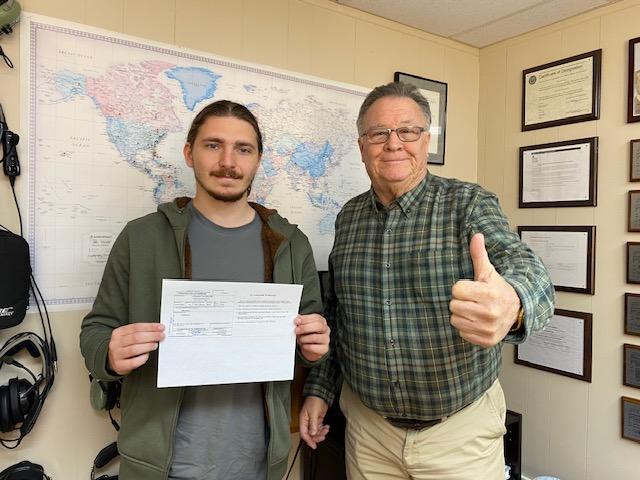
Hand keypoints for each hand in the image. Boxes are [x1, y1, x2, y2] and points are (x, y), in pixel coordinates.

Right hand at [108, 322, 164, 374]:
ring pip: (134, 349)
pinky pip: (133, 362)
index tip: (160, 327)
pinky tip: (147, 355)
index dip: (150, 327)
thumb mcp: (127, 337)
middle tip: (161, 336)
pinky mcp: (120, 365)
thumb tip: (157, 330)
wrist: (112, 361)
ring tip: (155, 345)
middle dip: (151, 336)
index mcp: (118, 333)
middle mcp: (116, 343)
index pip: (136, 327)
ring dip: (148, 346)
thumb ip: (139, 333)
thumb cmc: (123, 347)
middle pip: (136, 337)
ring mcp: (117, 354)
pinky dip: (142, 358)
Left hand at [295, 313, 329, 361]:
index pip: (316, 317)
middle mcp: (325, 329)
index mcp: (321, 321)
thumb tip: (297, 319)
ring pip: (315, 337)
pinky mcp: (324, 349)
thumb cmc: (307, 336)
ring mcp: (326, 339)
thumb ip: (301, 323)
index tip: (297, 321)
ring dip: (304, 338)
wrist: (310, 350)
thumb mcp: (303, 328)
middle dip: (305, 328)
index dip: (306, 319)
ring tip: (300, 339)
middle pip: (318, 326)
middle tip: (296, 330)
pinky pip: (313, 347)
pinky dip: (306, 346)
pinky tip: (304, 345)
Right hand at [299, 396, 329, 448]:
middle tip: (323, 436)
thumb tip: (312, 433)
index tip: (314, 445)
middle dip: (317, 436)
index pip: (304, 433)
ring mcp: (312, 421)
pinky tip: (327, 427)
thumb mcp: (313, 413)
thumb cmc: (314, 401)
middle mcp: (307, 422)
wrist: (320, 395)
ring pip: (316, 432)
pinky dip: (323, 429)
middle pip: (310, 434)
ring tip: (326, 429)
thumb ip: (313, 424)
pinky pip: (320, 428)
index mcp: (303, 420)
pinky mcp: (318, 420)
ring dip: (321, 432)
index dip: (308, 440)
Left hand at [449, 233, 520, 347]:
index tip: (472, 288)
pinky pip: (461, 333)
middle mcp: (489, 313)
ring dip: (462, 315)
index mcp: (489, 294)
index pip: (456, 290)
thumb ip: (479, 255)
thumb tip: (476, 235)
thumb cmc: (498, 289)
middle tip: (473, 300)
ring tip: (474, 310)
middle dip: (461, 301)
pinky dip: (467, 328)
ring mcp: (488, 329)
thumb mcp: (488, 272)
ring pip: (455, 320)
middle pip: (453, 305)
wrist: (517, 312)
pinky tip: (477, 321)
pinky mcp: (486, 341)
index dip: (461, 288)